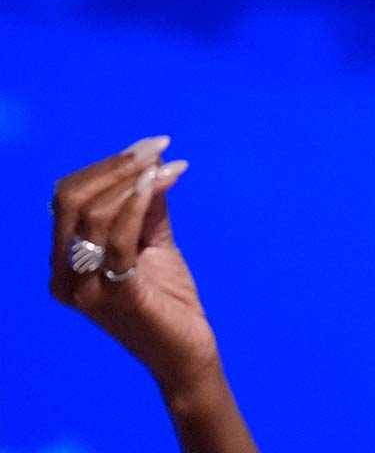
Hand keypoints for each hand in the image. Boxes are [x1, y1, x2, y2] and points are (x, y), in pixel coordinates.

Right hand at [50, 136, 219, 393]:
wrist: (185, 352)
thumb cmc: (167, 299)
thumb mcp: (152, 243)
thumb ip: (145, 207)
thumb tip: (149, 161)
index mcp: (65, 261)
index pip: (68, 198)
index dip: (107, 166)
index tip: (149, 146)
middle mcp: (65, 275)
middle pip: (71, 200)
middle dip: (116, 166)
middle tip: (159, 147)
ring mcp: (85, 289)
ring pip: (94, 214)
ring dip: (135, 179)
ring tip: (170, 165)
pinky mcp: (115, 296)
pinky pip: (119, 239)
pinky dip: (137, 204)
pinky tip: (159, 183)